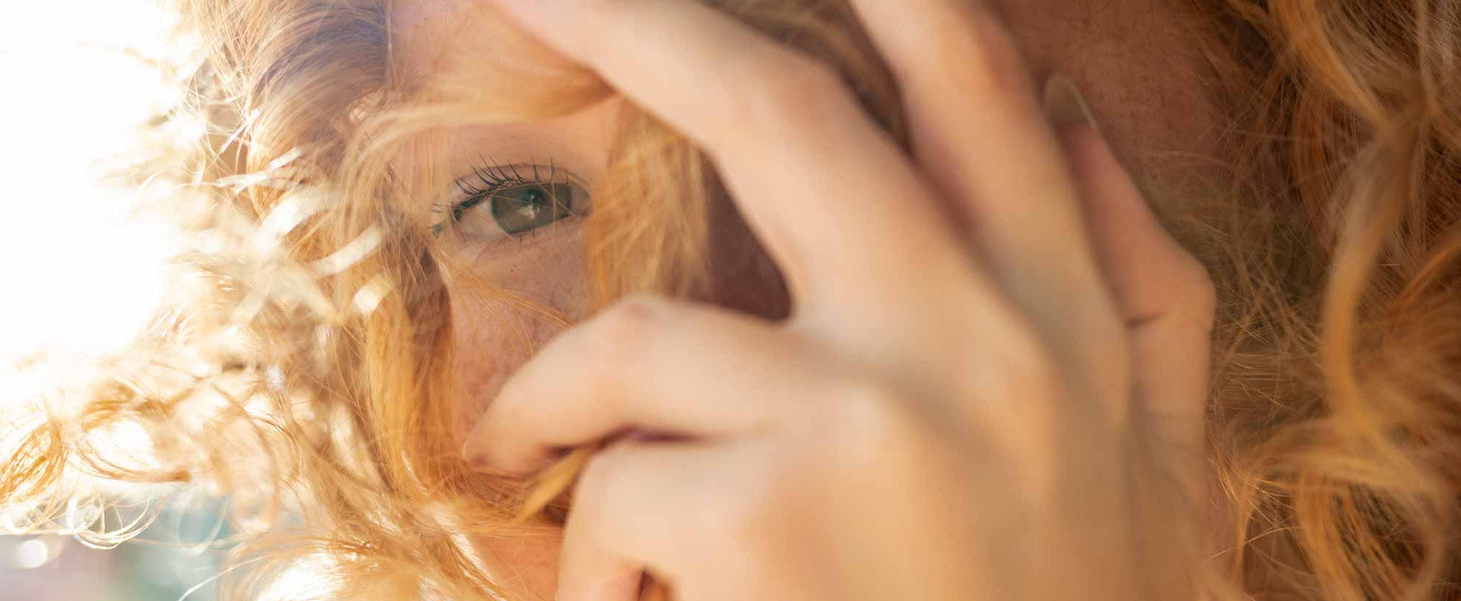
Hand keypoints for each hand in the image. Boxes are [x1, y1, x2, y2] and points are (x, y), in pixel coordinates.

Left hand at [463, 1, 1216, 599]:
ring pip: (643, 338)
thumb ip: (1141, 285)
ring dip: (560, 399)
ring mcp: (875, 419)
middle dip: (636, 23)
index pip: (972, 79)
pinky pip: (614, 490)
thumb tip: (1076, 121)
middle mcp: (976, 333)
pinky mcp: (775, 520)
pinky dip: (589, 551)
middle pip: (784, 113)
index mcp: (1057, 306)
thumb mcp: (1154, 454)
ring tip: (529, 450)